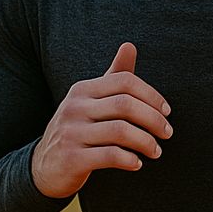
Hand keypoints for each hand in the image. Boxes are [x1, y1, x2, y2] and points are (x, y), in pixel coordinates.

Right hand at [30, 42, 172, 198]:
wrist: (45, 165)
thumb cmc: (79, 128)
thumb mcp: (91, 100)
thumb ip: (113, 76)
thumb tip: (130, 45)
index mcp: (83, 89)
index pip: (125, 81)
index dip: (152, 95)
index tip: (167, 112)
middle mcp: (74, 107)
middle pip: (125, 105)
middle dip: (154, 119)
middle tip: (167, 133)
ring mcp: (71, 132)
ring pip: (121, 131)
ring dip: (146, 142)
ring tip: (156, 151)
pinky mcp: (72, 158)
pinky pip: (110, 156)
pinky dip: (130, 159)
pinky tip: (137, 163)